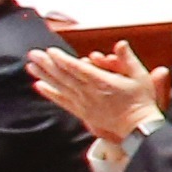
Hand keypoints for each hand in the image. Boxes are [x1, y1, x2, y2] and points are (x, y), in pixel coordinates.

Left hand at [23, 39, 171, 140]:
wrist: (138, 127)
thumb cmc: (140, 101)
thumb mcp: (140, 76)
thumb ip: (127, 59)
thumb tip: (120, 44)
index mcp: (102, 82)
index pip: (77, 68)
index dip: (62, 59)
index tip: (50, 51)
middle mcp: (89, 92)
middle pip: (64, 76)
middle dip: (47, 64)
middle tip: (33, 54)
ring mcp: (84, 103)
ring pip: (60, 86)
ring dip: (44, 75)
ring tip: (31, 67)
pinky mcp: (83, 112)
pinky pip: (63, 101)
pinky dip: (50, 93)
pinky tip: (39, 86)